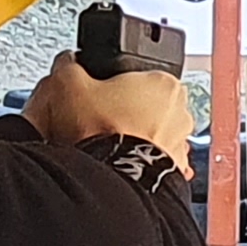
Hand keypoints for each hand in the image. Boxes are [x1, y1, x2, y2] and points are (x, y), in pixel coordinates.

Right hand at [27, 51, 195, 166]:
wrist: (107, 181)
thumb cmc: (97, 132)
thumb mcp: (68, 85)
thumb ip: (69, 66)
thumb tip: (67, 64)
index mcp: (164, 83)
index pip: (140, 76)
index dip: (114, 85)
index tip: (98, 96)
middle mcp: (180, 114)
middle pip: (148, 106)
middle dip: (126, 113)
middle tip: (97, 121)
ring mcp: (179, 146)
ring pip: (153, 136)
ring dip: (134, 139)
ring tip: (104, 146)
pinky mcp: (174, 174)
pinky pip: (155, 163)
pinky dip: (139, 163)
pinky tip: (116, 164)